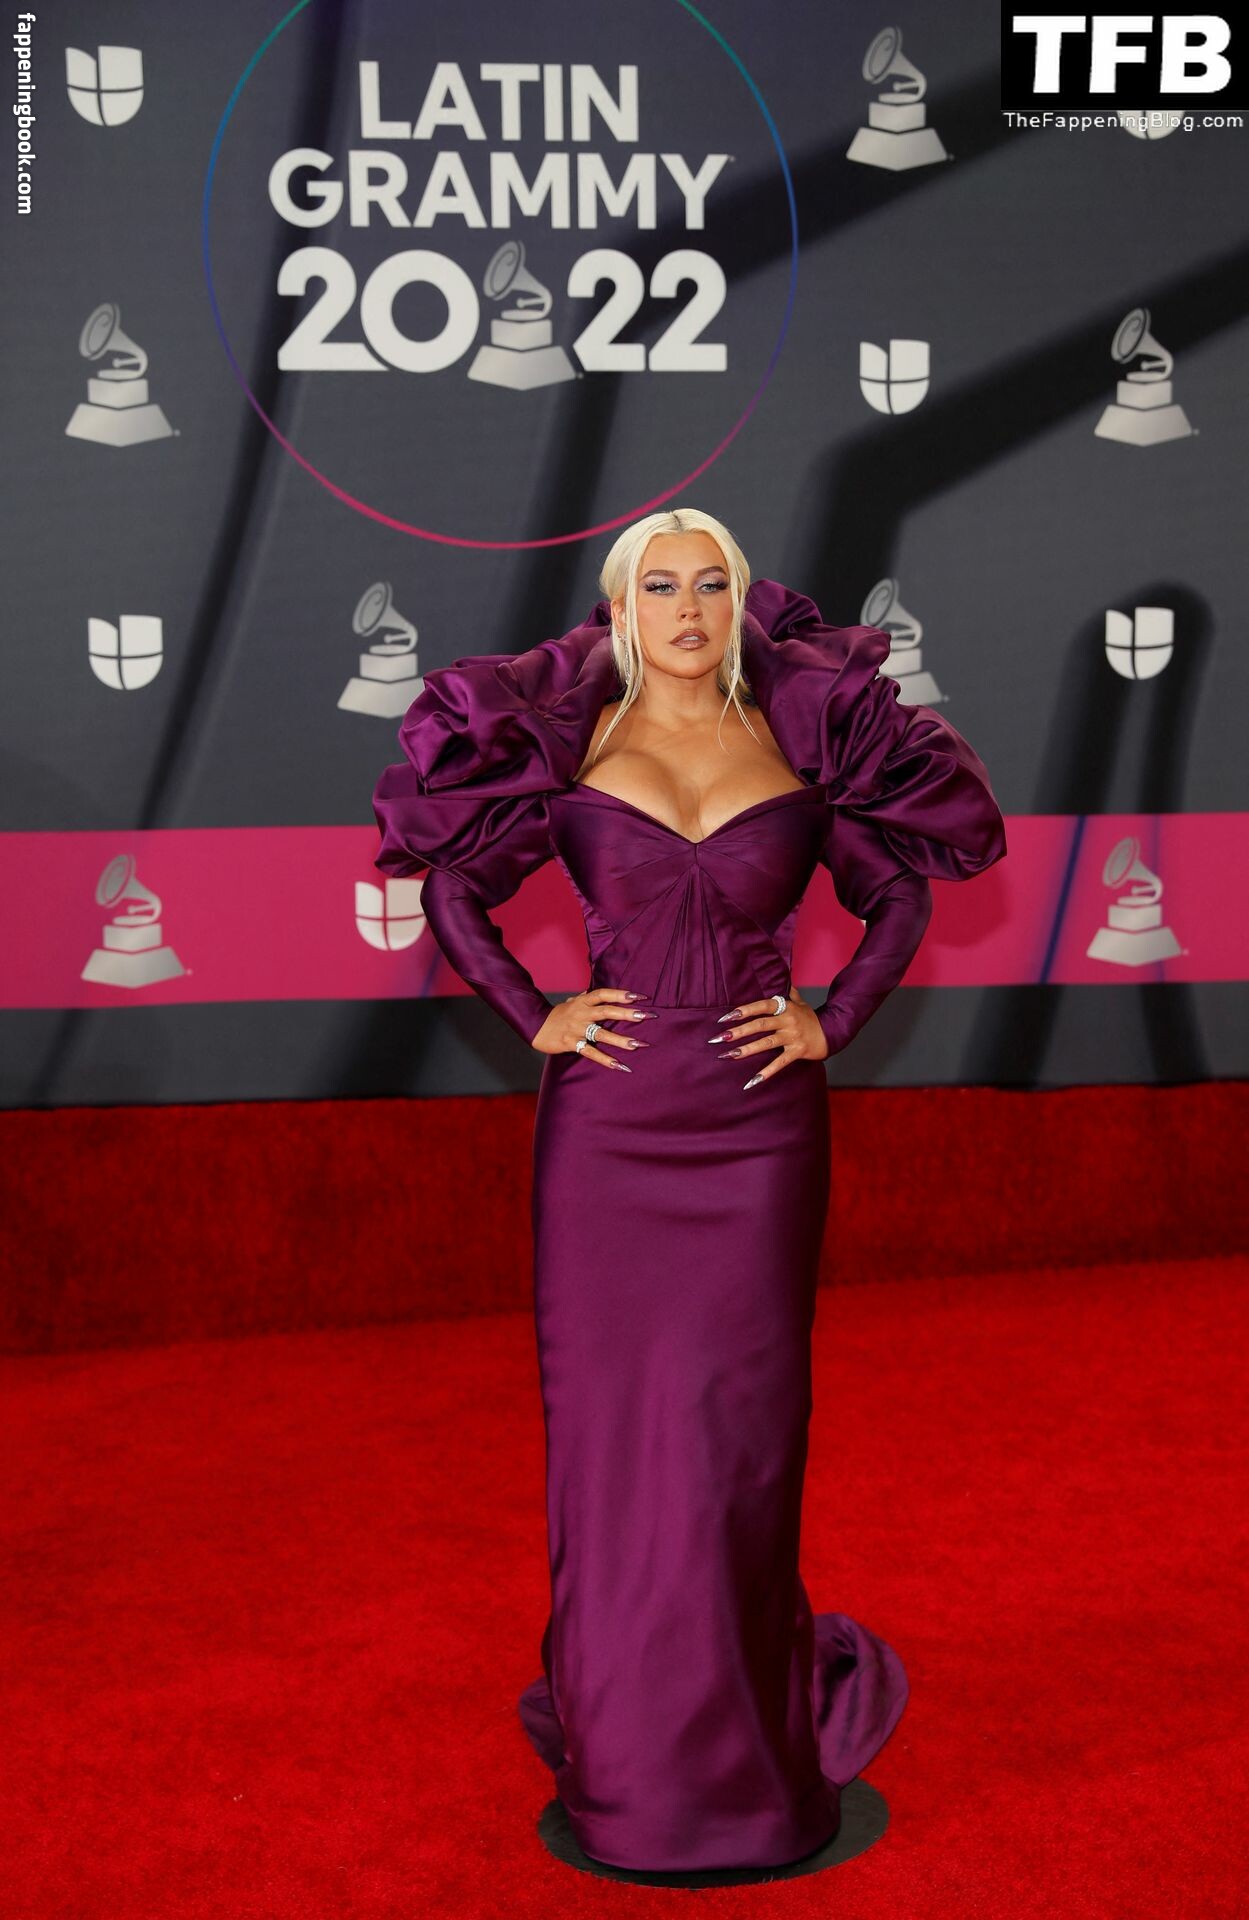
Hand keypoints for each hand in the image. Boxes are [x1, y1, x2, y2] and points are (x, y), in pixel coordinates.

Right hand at [531, 988, 654, 1068]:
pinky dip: (605, 1059)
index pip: (603, 994)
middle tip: (646, 1016)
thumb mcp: (571, 1002)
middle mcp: (581, 1013)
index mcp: (582, 1001)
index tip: (639, 996)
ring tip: (638, 1044)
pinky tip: (619, 1065)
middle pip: (607, 1011)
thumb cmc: (557, 1015)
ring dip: (621, 1040)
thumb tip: (595, 992)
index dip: (621, 994)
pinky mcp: (571, 1043)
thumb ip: (585, 998)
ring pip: (601, 1033)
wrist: (535, 1026)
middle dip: (627, 1013)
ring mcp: (576, 1029)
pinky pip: (591, 1052)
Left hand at [708, 992, 829, 1087]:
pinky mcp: (797, 1052)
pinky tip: (751, 1081)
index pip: (761, 1007)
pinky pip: (780, 1063)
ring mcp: (792, 1037)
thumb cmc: (811, 1018)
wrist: (832, 1033)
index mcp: (785, 1007)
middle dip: (737, 1032)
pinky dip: (766, 1073)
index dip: (742, 1011)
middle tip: (719, 1038)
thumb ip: (787, 992)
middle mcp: (787, 1021)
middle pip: (759, 1025)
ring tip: (728, 1056)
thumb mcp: (800, 1002)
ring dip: (746, 1050)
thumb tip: (779, 978)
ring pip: (766, 1043)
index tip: (724, 1018)